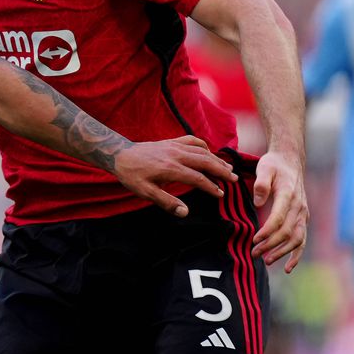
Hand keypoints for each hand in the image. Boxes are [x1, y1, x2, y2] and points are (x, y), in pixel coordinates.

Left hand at [112, 135, 236, 217]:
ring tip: (228, 168)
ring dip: (216, 159)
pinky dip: (204, 146)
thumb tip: (185, 213)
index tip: (220, 194)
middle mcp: (176, 155)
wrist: (119, 154)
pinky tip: (209, 153)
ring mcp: (174, 146)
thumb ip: (166, 202)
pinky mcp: (171, 141)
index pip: (198, 178)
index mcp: (171, 169)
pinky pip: (192, 140)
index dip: (211, 187)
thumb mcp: (145, 192)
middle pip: (205, 161)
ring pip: (202, 151)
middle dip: (221, 171)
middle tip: (234, 179)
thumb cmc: (132, 175)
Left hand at [251, 149, 306, 272]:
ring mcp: (303, 214)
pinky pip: (302, 240)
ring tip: (266, 260)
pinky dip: (297, 255)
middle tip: (253, 253)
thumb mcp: (264, 168)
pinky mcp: (303, 218)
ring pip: (296, 239)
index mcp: (288, 195)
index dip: (267, 231)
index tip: (254, 240)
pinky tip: (287, 267)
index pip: (279, 218)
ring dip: (282, 252)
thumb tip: (258, 203)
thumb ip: (261, 184)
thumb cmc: (273, 165)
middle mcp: (299, 207)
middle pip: (287, 232)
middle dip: (270, 245)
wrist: (290, 161)